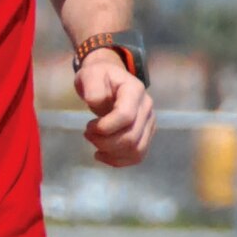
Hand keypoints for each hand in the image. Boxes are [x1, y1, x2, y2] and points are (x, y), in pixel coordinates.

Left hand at [73, 50, 154, 166]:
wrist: (109, 79)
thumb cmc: (98, 77)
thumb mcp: (90, 75)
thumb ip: (92, 88)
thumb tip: (96, 103)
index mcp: (135, 90)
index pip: (126, 116)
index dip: (106, 128)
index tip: (88, 126)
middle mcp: (147, 107)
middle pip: (131, 137)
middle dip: (105, 142)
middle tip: (88, 134)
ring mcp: (149, 123)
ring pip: (136, 150)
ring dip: (112, 153)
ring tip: (95, 144)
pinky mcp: (146, 135)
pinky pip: (137, 156)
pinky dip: (119, 161)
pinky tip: (103, 155)